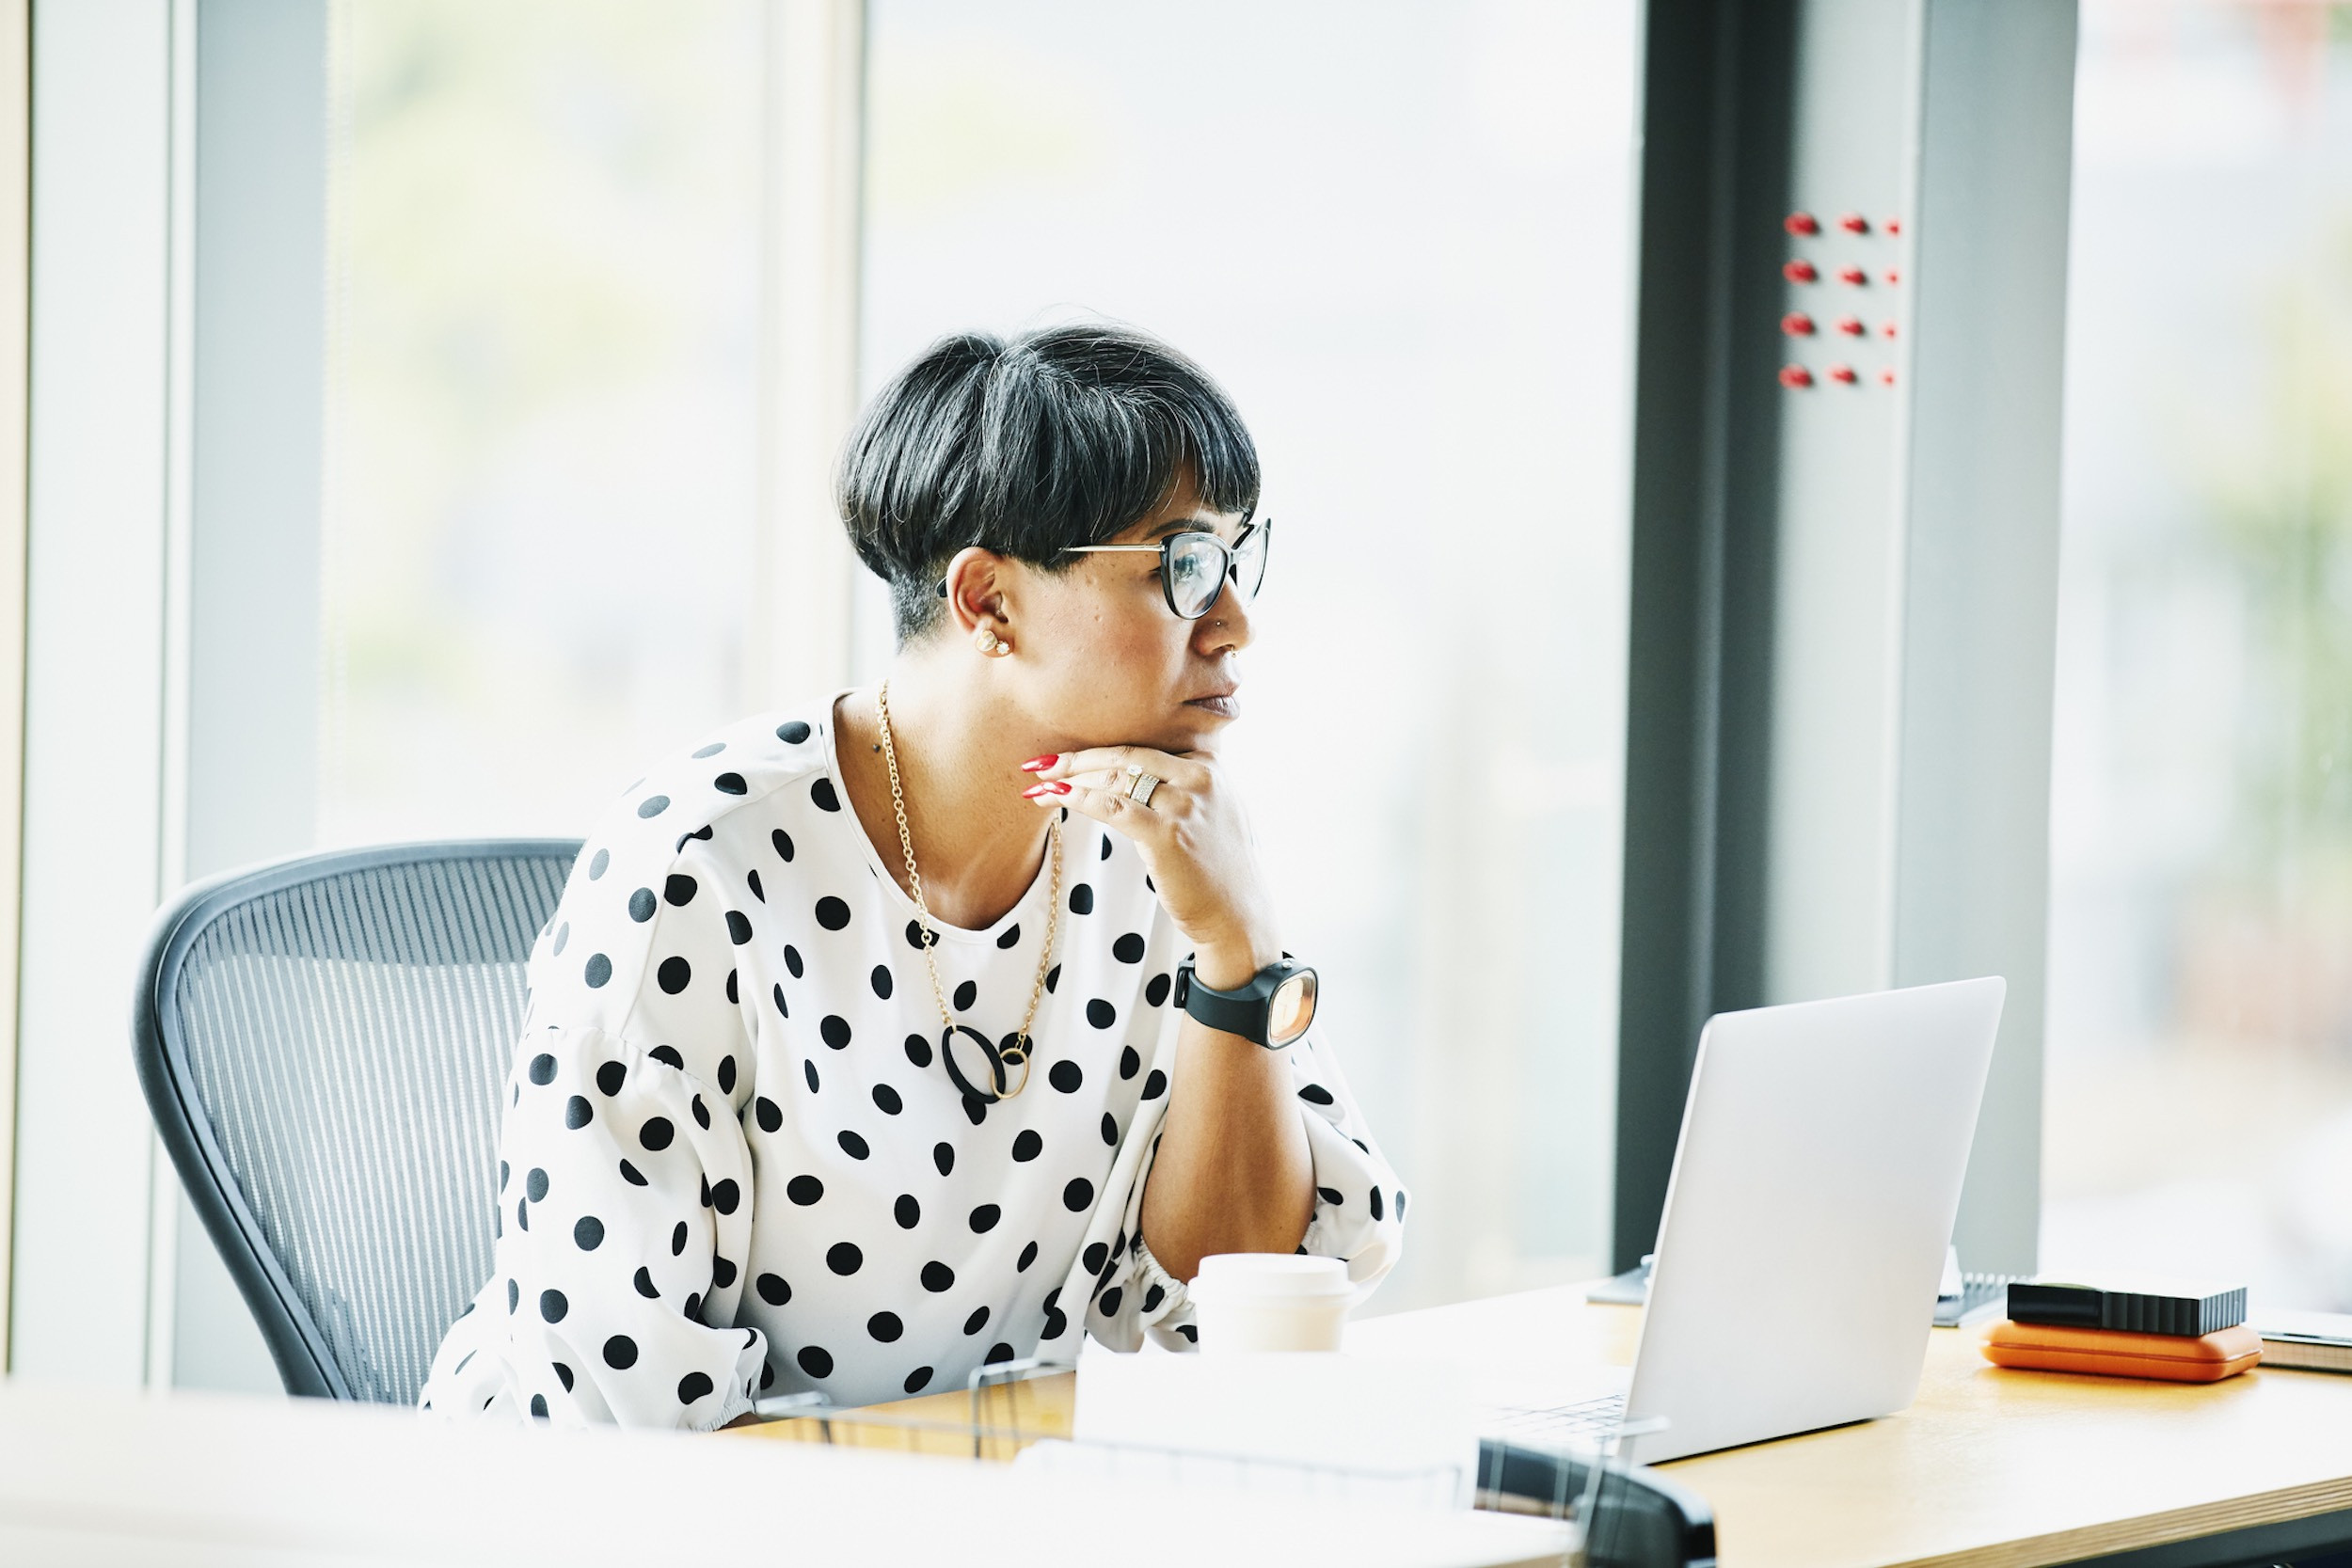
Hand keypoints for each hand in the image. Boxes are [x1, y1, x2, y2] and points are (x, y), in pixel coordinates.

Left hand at [1021, 746, 1277, 988]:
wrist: (1237, 915)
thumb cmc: (1218, 870)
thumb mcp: (1214, 813)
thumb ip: (1186, 786)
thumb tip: (1139, 776)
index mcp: (1209, 766)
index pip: (1144, 746)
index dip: (1101, 749)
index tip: (1069, 756)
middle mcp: (1200, 777)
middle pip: (1125, 755)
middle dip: (1077, 758)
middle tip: (1040, 762)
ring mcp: (1184, 803)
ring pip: (1113, 778)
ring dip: (1069, 779)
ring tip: (1038, 783)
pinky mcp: (1166, 833)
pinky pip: (1111, 806)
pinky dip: (1077, 799)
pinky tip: (1053, 797)